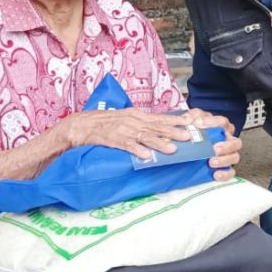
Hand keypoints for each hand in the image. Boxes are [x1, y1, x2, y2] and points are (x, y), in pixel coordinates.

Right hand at [61, 108, 198, 159]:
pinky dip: (137, 150)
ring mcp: (122, 130)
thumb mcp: (127, 119)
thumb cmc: (105, 123)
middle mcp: (132, 121)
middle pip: (156, 127)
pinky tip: (146, 156)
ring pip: (144, 136)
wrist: (80, 125)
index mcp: (136, 115)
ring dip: (159, 143)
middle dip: (173, 132)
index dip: (176, 120)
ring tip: (173, 149)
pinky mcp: (112, 139)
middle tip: (189, 137)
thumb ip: (143, 124)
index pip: (160, 117)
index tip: (191, 122)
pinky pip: (126, 145)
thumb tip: (161, 129)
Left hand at [175, 108, 242, 181]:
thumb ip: (192, 116)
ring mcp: (227, 155)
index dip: (214, 123)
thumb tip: (188, 119)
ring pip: (234, 157)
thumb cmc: (194, 132)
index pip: (223, 123)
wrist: (187, 144)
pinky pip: (230, 172)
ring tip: (211, 162)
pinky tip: (215, 174)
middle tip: (214, 149)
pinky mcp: (224, 168)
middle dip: (225, 146)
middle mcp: (227, 141)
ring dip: (224, 160)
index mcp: (221, 128)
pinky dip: (225, 174)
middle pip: (235, 142)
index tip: (200, 125)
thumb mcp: (192, 120)